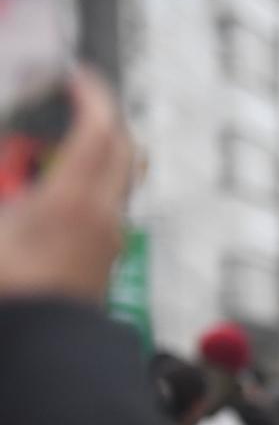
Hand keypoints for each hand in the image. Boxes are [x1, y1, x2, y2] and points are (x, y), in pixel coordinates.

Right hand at [0, 70, 132, 302]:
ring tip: (53, 144)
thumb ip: (6, 181)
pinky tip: (54, 186)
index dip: (91, 94)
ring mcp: (112, 235)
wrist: (45, 349)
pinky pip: (108, 200)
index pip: (100, 129)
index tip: (74, 75)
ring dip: (95, 149)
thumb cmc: (14, 290)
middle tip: (69, 99)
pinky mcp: (109, 253)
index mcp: (72, 199)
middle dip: (99, 115)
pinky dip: (89, 178)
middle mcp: (103, 213)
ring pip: (117, 174)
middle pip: (120, 147)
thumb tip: (15, 180)